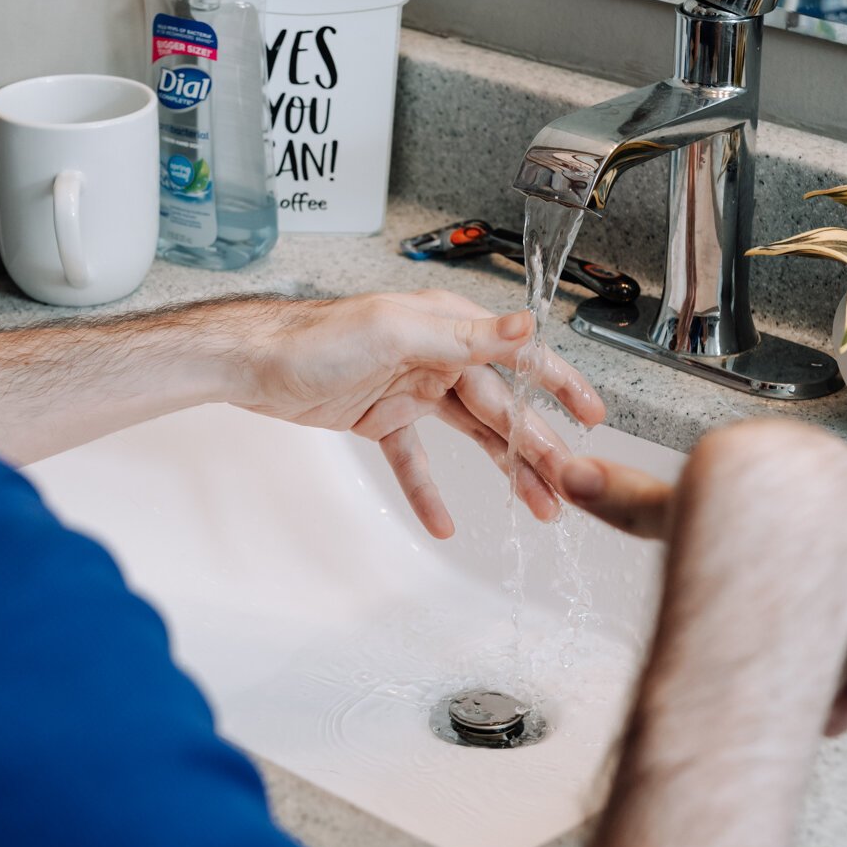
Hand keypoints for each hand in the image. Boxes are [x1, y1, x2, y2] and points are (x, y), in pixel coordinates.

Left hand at [235, 290, 604, 538]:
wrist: (253, 364)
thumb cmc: (316, 338)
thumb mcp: (395, 332)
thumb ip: (464, 336)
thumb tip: (525, 324)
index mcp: (446, 326)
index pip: (517, 357)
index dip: (558, 385)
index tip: (593, 415)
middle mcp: (436, 355)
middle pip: (500, 407)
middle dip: (536, 448)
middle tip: (567, 487)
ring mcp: (411, 390)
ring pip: (470, 436)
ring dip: (502, 472)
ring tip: (536, 509)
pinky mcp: (382, 419)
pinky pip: (415, 460)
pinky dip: (429, 491)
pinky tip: (444, 522)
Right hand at [556, 419, 846, 735]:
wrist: (785, 513)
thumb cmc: (736, 501)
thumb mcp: (674, 503)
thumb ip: (628, 496)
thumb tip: (567, 476)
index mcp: (825, 468)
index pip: (827, 515)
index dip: (799, 556)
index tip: (765, 587)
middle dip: (836, 598)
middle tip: (780, 645)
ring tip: (800, 688)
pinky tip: (825, 719)